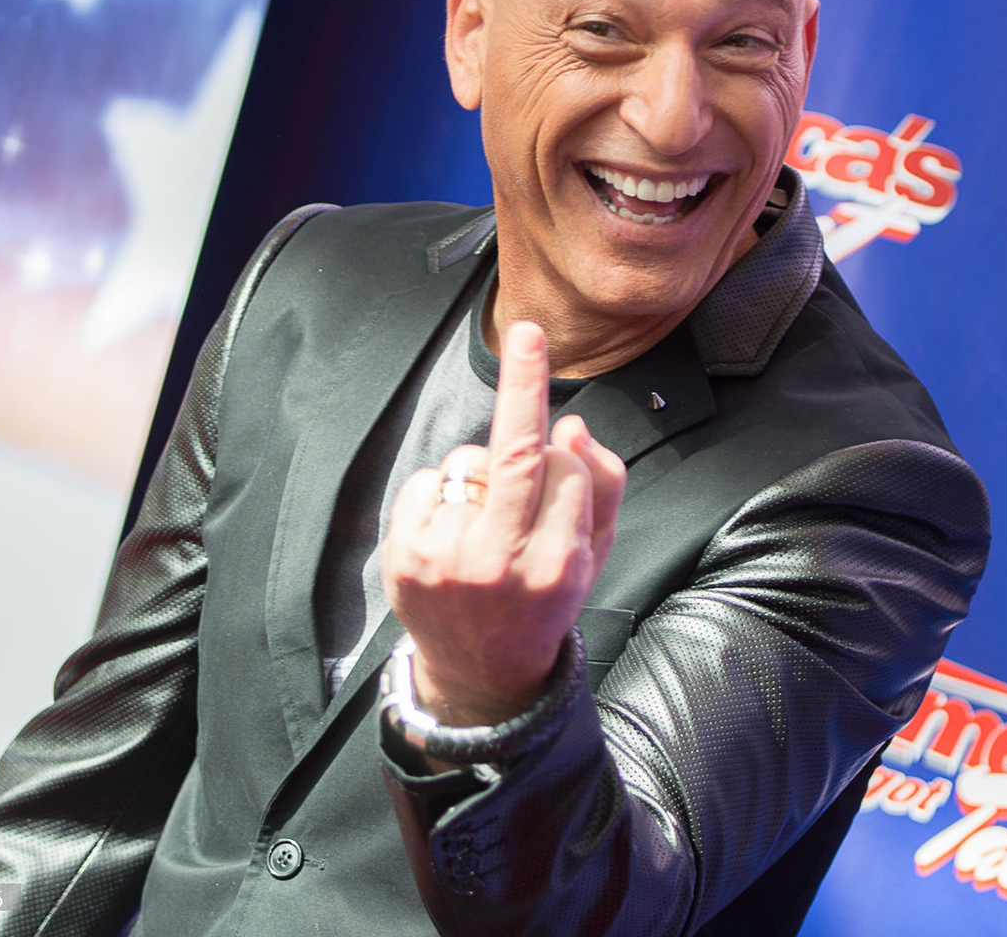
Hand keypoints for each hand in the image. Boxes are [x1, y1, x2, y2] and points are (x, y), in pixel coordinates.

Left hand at [383, 321, 626, 725]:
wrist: (481, 671)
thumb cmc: (544, 598)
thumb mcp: (594, 556)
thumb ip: (602, 490)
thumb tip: (572, 428)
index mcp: (557, 565)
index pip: (567, 472)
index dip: (566, 458)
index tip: (567, 433)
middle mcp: (500, 563)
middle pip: (516, 454)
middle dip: (524, 386)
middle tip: (527, 334)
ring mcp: (446, 559)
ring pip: (471, 462)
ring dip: (483, 471)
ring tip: (485, 522)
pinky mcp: (404, 554)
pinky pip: (429, 478)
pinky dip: (443, 488)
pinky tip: (453, 526)